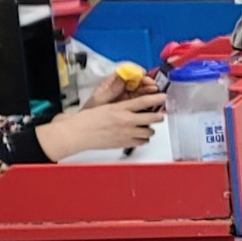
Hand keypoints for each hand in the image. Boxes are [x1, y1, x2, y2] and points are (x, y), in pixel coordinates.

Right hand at [33, 92, 164, 159]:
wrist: (77, 134)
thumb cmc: (87, 120)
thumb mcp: (104, 106)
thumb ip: (120, 107)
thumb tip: (132, 106)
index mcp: (120, 108)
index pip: (143, 101)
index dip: (156, 99)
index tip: (163, 97)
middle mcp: (126, 121)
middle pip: (152, 118)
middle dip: (158, 116)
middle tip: (158, 115)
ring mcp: (127, 133)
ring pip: (149, 132)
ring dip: (149, 129)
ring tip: (145, 127)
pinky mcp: (125, 143)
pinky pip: (142, 142)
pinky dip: (142, 139)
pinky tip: (138, 136)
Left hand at [85, 66, 150, 107]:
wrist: (92, 127)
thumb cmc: (92, 112)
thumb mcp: (100, 100)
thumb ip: (113, 88)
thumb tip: (123, 76)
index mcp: (112, 82)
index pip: (126, 71)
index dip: (136, 71)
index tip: (143, 74)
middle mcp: (122, 87)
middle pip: (137, 80)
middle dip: (147, 82)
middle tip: (153, 86)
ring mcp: (128, 95)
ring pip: (143, 89)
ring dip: (151, 91)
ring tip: (156, 95)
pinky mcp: (133, 104)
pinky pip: (144, 100)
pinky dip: (151, 100)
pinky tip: (154, 103)